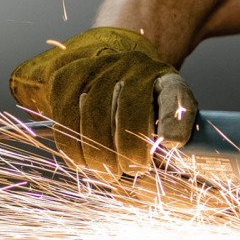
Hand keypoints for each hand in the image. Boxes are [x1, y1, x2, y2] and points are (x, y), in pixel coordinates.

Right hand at [9, 27, 197, 177]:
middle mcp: (133, 67)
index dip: (174, 119)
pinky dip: (73, 147)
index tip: (171, 143)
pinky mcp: (68, 77)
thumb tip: (162, 160)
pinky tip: (82, 162)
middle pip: (129, 111)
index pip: (174, 93)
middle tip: (128, 171)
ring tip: (106, 174)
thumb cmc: (144, 102)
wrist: (113, 65)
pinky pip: (65, 118)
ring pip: (94, 116)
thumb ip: (168, 135)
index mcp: (165, 77)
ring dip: (98, 154)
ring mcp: (99, 68)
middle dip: (128, 150)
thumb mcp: (165, 113)